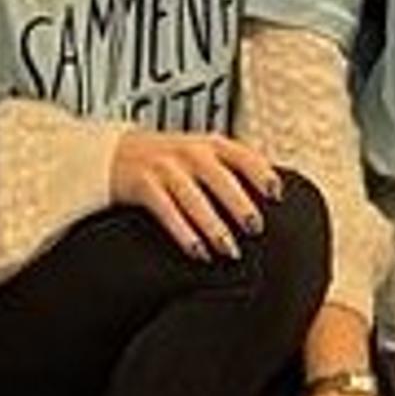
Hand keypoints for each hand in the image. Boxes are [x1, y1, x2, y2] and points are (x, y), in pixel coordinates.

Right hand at [110, 128, 281, 259]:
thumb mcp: (202, 152)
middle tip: (256, 228)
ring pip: (194, 199)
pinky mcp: (144, 185)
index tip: (277, 195)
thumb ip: (230, 169)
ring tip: (230, 250)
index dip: (262, 173)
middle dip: (240, 204)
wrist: (117, 153)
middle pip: (220, 179)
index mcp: (211, 144)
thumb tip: (269, 197)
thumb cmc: (170, 159)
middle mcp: (190, 152)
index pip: (242, 155)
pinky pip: (167, 212)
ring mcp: (166, 168)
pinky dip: (184, 234)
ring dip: (214, 227)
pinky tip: (198, 251)